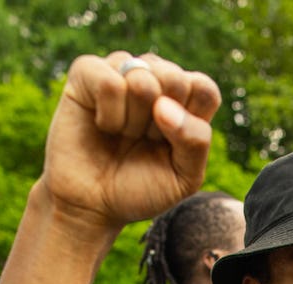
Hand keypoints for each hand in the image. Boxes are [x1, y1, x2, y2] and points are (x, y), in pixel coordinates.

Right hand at [40, 51, 220, 230]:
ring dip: (133, 122)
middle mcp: (155, 77)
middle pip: (175, 79)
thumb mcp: (184, 178)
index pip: (205, 89)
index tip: (173, 146)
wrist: (93, 205)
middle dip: (161, 123)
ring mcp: (121, 70)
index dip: (190, 120)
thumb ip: (196, 142)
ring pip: (142, 79)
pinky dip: (109, 115)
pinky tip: (102, 125)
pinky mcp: (88, 71)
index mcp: (184, 99)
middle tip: (144, 141)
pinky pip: (109, 83)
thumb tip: (163, 105)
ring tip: (123, 135)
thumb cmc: (140, 188)